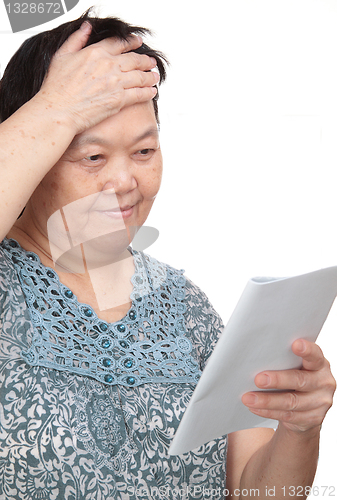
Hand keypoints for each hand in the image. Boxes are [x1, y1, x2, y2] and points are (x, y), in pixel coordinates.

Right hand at [35, 22, 158, 132]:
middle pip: (134, 59)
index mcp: (95, 53)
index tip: (138, 42)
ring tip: (155, 76)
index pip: (119, 43)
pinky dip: (148, 92)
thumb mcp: (61, 56)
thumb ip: (76, 40)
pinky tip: (152, 91)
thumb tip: (87, 27)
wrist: (59, 110)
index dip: (131, 42)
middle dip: (145, 60)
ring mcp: (115, 83)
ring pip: (140, 76)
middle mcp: (108, 66)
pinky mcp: (119, 100)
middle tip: (151, 62)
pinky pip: (139, 94)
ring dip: (150, 76)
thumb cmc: (56, 87)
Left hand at [241, 339, 335, 432]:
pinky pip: (287, 415)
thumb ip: (285, 359)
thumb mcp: (296, 366)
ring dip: (267, 400)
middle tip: (258, 379)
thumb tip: (256, 355)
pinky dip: (267, 411)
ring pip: (291, 402)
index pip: (315, 355)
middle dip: (277, 380)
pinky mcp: (312, 419)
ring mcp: (320, 402)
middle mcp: (324, 382)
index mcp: (320, 364)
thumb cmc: (296, 377)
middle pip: (300, 380)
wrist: (307, 406)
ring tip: (248, 398)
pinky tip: (254, 407)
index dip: (307, 350)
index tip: (295, 344)